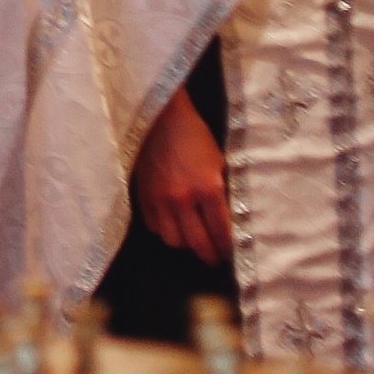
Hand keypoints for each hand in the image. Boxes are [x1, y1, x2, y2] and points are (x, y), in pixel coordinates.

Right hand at [131, 88, 230, 262]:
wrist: (161, 116)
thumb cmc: (195, 135)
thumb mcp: (218, 162)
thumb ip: (221, 192)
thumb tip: (227, 220)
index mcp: (208, 189)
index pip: (221, 232)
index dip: (227, 248)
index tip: (230, 254)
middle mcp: (183, 199)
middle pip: (197, 243)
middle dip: (209, 255)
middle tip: (214, 257)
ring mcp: (160, 199)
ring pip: (173, 240)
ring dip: (184, 243)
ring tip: (191, 238)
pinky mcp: (143, 195)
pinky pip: (154, 226)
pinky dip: (164, 229)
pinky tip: (172, 222)